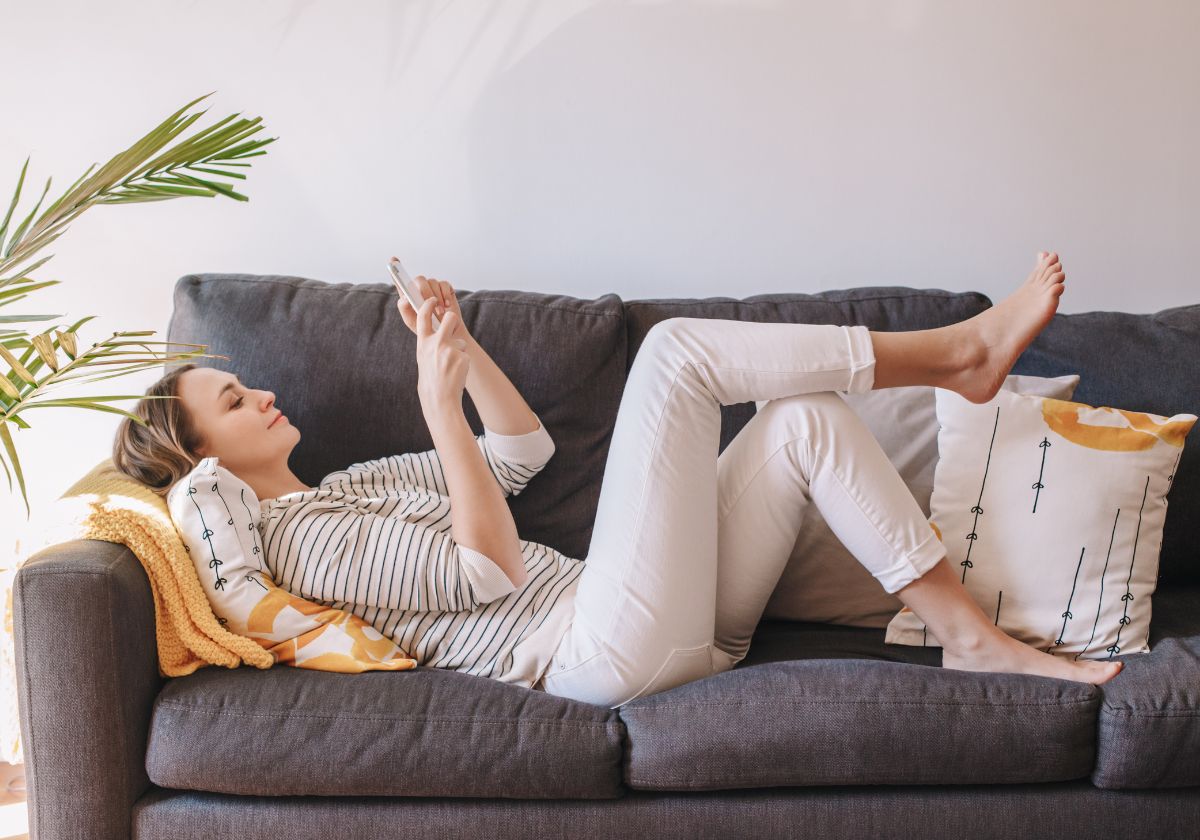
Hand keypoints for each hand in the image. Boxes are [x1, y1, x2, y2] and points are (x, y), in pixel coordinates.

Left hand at [397, 275, 471, 345]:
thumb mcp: (412, 321)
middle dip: (425, 292)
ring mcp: (432, 287)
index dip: (395, 268)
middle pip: (419, 280)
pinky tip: (447, 306)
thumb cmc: (428, 327)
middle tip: (430, 305)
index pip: (399, 279)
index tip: (392, 259)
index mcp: (408, 295)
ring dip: (437, 298)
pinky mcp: (444, 288)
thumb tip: (404, 297)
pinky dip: (446, 296)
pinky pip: (444, 285)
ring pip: (432, 282)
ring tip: (440, 313)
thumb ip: (405, 309)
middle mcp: (419, 288)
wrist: (447, 332)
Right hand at [414, 295, 470, 409]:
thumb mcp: (423, 357)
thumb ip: (428, 343)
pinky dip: (462, 362)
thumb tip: (435, 330)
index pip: (423, 316)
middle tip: (453, 324)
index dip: (428, 304)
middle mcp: (436, 343)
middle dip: (454, 320)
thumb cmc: (431, 377)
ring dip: (459, 350)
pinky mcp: (462, 357)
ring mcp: (450, 349)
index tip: (432, 299)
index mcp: (423, 342)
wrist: (439, 396)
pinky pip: (465, 353)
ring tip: (451, 365)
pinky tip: (456, 371)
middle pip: (451, 318)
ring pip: (460, 341)